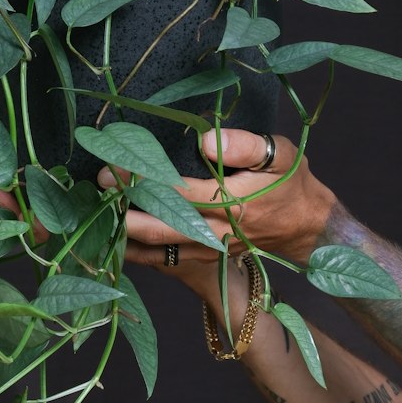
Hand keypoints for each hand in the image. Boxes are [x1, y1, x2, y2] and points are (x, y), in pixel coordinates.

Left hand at [97, 128, 336, 269]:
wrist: (305, 227)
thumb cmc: (291, 183)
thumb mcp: (280, 154)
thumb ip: (245, 145)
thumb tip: (205, 141)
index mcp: (232, 204)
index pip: (177, 192)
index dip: (142, 181)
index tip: (112, 166)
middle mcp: (216, 233)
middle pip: (159, 229)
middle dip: (122, 212)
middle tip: (96, 189)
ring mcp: (208, 251)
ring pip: (158, 251)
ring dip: (124, 236)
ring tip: (96, 215)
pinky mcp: (204, 259)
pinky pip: (164, 261)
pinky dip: (138, 253)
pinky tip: (114, 239)